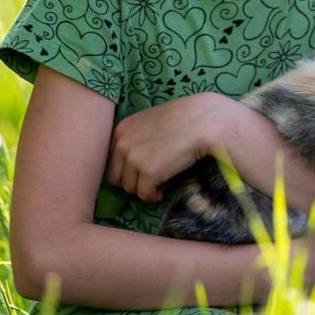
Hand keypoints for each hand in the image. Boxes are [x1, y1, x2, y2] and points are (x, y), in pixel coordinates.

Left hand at [105, 92, 223, 201]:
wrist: (204, 121)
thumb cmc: (184, 118)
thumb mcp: (152, 122)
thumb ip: (137, 137)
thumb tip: (133, 160)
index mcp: (121, 130)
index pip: (110, 161)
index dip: (125, 170)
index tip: (140, 172)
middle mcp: (121, 143)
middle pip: (115, 178)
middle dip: (132, 182)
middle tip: (149, 181)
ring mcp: (133, 158)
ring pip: (129, 188)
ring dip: (144, 189)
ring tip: (160, 183)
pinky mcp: (148, 172)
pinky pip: (144, 194)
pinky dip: (154, 195)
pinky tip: (164, 189)